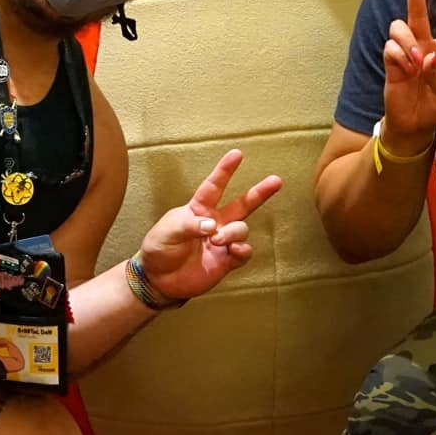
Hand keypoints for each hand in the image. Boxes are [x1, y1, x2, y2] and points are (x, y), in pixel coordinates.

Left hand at [136, 148, 282, 301]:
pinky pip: (243, 252)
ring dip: (233, 232)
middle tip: (276, 180)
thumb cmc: (159, 248)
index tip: (237, 154)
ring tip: (217, 240)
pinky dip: (242, 250)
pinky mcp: (226, 261)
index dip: (225, 170)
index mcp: (199, 209)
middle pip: (242, 204)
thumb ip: (189, 226)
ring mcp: (222, 242)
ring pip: (241, 229)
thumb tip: (213, 226)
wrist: (159, 280)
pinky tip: (233, 250)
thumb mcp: (167, 232)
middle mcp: (215, 222)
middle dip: (259, 192)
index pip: (214, 186)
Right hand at [381, 0, 435, 152]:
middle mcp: (423, 45)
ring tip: (415, 62)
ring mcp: (405, 52)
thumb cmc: (435, 104)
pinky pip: (391, 47)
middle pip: (417, 12)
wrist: (415, 124)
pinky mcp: (390, 61)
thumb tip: (426, 57)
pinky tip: (406, 70)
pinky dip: (399, 57)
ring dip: (408, 41)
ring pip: (400, 27)